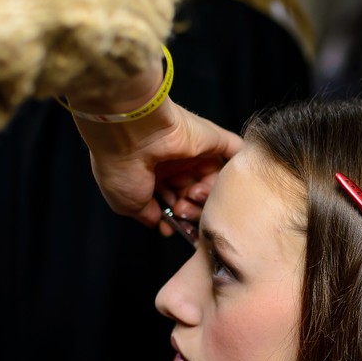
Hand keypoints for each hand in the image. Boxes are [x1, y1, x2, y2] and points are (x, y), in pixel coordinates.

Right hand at [66, 57, 241, 229]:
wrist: (132, 133)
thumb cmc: (123, 168)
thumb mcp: (127, 203)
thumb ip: (147, 214)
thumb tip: (159, 221)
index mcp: (151, 173)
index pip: (172, 199)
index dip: (174, 217)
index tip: (171, 228)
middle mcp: (174, 161)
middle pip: (193, 192)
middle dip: (191, 208)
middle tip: (182, 210)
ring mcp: (195, 150)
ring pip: (213, 181)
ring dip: (206, 195)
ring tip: (191, 195)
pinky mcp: (213, 139)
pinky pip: (236, 154)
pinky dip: (238, 168)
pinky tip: (230, 183)